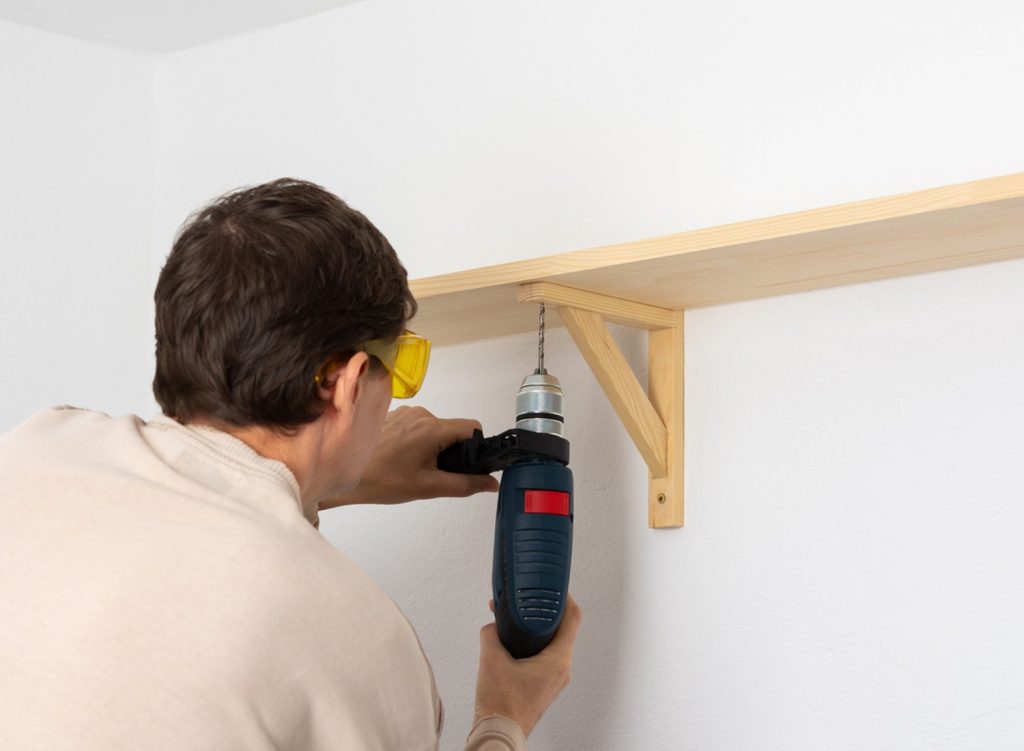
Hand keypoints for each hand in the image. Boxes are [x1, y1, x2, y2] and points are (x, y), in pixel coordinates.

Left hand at [322, 406, 498, 508]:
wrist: (343, 474)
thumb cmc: (383, 481)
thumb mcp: (429, 487)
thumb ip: (465, 484)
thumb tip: (492, 483)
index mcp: (433, 428)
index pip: (472, 427)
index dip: (476, 447)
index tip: (466, 465)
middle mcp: (421, 413)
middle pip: (453, 429)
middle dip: (451, 451)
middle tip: (435, 473)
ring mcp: (405, 412)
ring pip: (435, 428)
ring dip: (433, 446)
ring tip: (413, 467)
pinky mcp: (393, 415)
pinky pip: (417, 425)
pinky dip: (417, 440)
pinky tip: (401, 458)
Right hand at [473, 595, 581, 736]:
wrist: (499, 732)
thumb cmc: (501, 705)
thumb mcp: (490, 659)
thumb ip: (490, 633)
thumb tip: (492, 624)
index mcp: (557, 661)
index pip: (573, 619)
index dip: (566, 598)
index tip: (556, 587)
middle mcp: (562, 670)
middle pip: (561, 630)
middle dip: (544, 613)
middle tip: (530, 600)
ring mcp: (554, 680)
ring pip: (552, 645)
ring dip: (536, 631)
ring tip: (518, 621)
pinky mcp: (544, 686)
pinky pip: (544, 659)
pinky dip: (532, 647)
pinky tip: (514, 644)